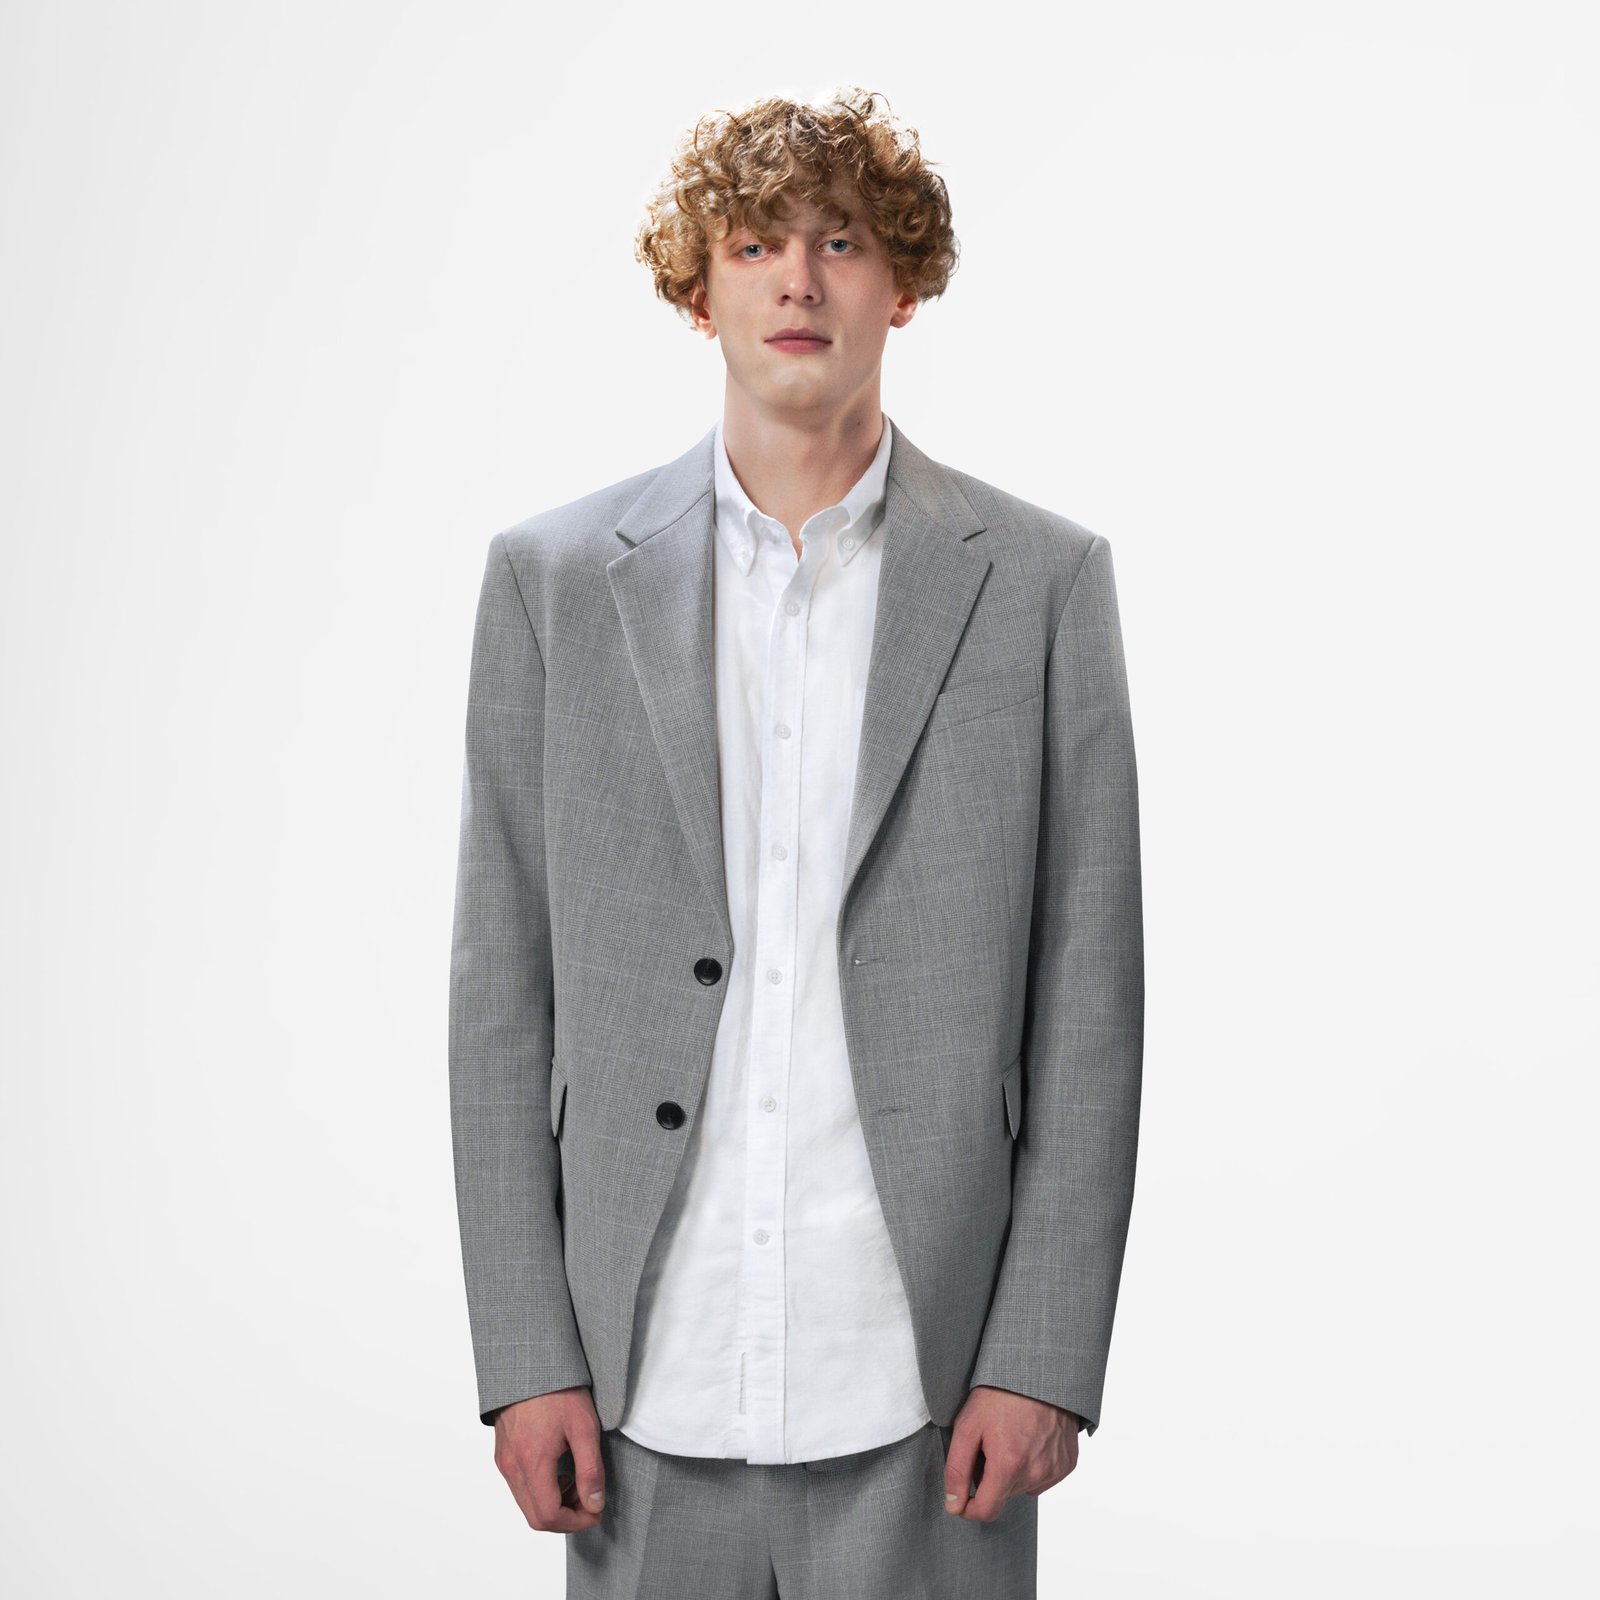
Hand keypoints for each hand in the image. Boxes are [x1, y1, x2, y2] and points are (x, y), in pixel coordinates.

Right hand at [493, 1387, 606, 1531]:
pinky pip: (519, 1487)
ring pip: (526, 1504)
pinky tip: (559, 1470)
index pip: (549, 1515)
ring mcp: (504, 1461)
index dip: (576, 1522)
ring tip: (577, 1482)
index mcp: (531, 1462)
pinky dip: (541, 1490)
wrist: (529, 1361)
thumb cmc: (558, 1389)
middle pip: (535, 1517)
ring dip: (553, 1504)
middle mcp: (512, 1467)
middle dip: (566, 1518)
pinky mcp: (502, 1453)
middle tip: (589, 1500)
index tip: (596, 1510)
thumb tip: (595, 1504)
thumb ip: (590, 1469)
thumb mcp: (584, 1426)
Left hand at [942, 1385, 1079, 1521]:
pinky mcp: (1068, 1463)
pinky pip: (1042, 1478)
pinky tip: (1028, 1440)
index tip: (961, 1494)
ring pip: (1023, 1488)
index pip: (986, 1511)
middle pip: (1003, 1496)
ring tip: (1009, 1438)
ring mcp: (1055, 1469)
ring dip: (1012, 1473)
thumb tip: (953, 1505)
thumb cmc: (1001, 1394)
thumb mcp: (967, 1426)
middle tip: (988, 1445)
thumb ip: (957, 1470)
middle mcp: (1035, 1473)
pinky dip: (1032, 1466)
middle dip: (990, 1478)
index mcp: (1008, 1466)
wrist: (1040, 1371)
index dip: (968, 1506)